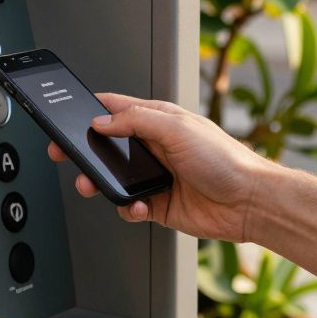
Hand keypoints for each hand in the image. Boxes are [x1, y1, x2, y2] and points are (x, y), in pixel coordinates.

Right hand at [47, 92, 278, 242]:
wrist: (249, 202)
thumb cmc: (225, 159)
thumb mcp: (177, 129)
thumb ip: (137, 121)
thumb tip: (103, 121)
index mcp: (160, 121)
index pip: (118, 110)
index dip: (91, 111)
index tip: (67, 116)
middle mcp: (157, 147)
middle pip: (110, 146)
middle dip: (86, 152)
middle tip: (67, 156)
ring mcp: (157, 176)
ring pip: (115, 178)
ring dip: (101, 183)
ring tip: (93, 186)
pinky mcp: (160, 205)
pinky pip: (130, 206)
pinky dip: (127, 208)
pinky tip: (137, 207)